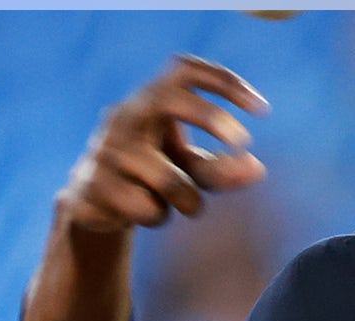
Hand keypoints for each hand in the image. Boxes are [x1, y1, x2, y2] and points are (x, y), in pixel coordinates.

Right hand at [55, 54, 269, 232]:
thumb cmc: (153, 176)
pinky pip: (147, 207)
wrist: (92, 202)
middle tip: (244, 143)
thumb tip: (257, 170)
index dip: (225, 83)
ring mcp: (107, 147)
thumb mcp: (192, 170)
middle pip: (173, 99)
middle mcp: (127, 114)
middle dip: (213, 119)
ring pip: (171, 179)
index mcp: (152, 99)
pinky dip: (158, 217)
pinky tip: (145, 212)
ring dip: (191, 201)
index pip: (186, 69)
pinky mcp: (94, 183)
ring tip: (188, 206)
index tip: (263, 109)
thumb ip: (223, 169)